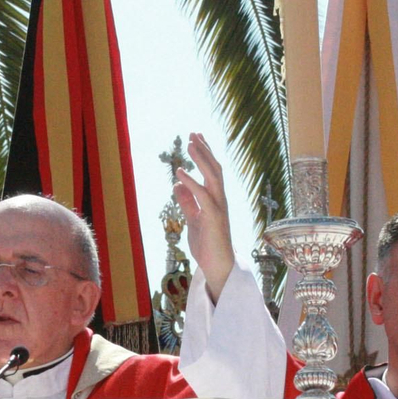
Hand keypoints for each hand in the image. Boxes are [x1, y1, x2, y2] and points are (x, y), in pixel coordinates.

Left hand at [173, 133, 234, 302]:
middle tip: (194, 133)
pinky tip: (180, 173)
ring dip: (202, 159)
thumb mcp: (193, 219)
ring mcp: (219, 207)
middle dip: (205, 150)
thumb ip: (187, 202)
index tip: (196, 137)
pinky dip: (192, 183)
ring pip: (213, 177)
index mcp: (216, 199)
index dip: (205, 153)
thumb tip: (177, 184)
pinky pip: (203, 196)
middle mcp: (220, 199)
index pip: (212, 171)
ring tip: (191, 144)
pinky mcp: (214, 218)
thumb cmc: (207, 244)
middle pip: (215, 168)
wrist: (217, 265)